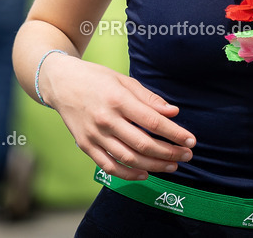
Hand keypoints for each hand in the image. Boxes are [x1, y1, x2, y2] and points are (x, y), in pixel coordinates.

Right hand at [42, 54, 195, 180]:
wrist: (61, 83)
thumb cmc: (96, 79)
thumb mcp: (124, 81)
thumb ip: (149, 98)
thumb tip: (173, 112)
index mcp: (118, 100)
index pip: (153, 121)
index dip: (175, 133)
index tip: (191, 140)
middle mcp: (106, 120)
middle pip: (143, 143)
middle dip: (169, 152)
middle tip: (187, 155)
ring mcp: (94, 135)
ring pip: (129, 158)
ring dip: (154, 165)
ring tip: (173, 165)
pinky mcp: (86, 146)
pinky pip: (109, 166)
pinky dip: (128, 173)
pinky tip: (145, 173)